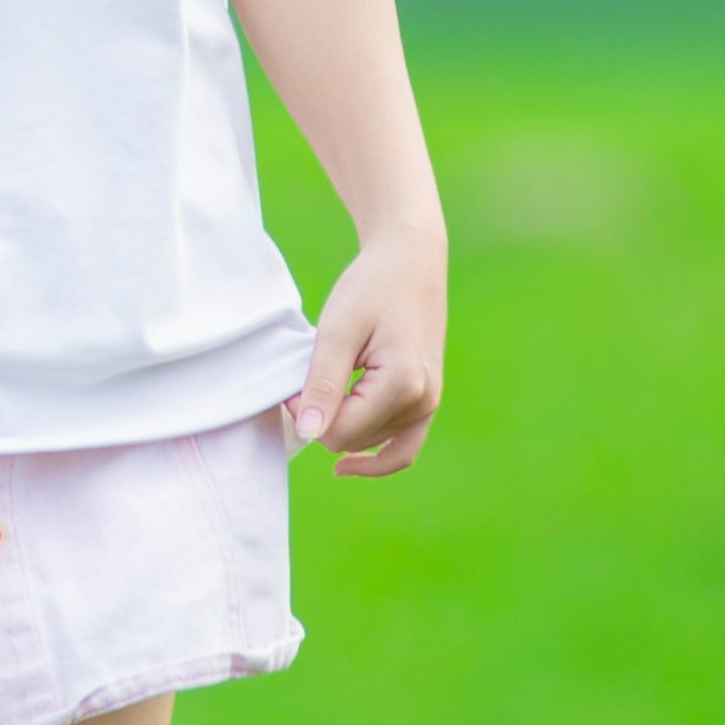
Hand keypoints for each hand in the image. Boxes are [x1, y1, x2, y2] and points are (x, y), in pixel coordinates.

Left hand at [286, 217, 445, 476]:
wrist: (411, 260)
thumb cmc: (372, 287)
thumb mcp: (337, 331)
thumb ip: (323, 385)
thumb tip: (307, 434)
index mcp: (403, 385)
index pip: (338, 433)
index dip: (306, 410)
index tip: (295, 377)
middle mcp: (423, 402)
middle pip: (353, 441)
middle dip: (324, 415)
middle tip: (309, 374)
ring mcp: (430, 404)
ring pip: (371, 444)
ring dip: (344, 423)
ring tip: (329, 386)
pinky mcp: (427, 401)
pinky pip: (403, 449)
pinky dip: (376, 457)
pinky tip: (347, 463)